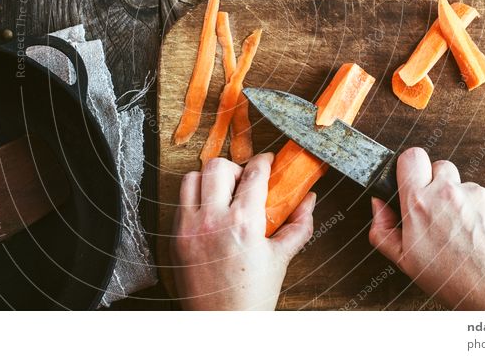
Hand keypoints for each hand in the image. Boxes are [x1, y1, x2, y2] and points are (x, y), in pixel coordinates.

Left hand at [171, 153, 314, 309]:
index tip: (267, 161)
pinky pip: (180, 201)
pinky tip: (209, 212)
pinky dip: (194, 198)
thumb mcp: (281, 258)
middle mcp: (213, 220)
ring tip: (223, 194)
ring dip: (209, 179)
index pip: (254, 173)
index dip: (264, 161)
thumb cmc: (251, 297)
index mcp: (244, 223)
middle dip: (235, 167)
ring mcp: (190, 227)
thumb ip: (298, 225)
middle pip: (218, 166)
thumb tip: (309, 200)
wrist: (222, 325)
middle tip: (245, 180)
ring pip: (192, 177)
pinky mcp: (175, 236)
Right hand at [368, 147, 484, 310]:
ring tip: (465, 231)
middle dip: (437, 183)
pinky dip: (483, 210)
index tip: (414, 180)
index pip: (410, 157)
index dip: (411, 167)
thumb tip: (378, 205)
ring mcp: (476, 193)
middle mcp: (447, 192)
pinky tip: (483, 233)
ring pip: (463, 185)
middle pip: (439, 166)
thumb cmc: (452, 280)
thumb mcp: (404, 261)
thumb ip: (382, 229)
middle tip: (440, 210)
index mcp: (419, 203)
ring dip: (461, 200)